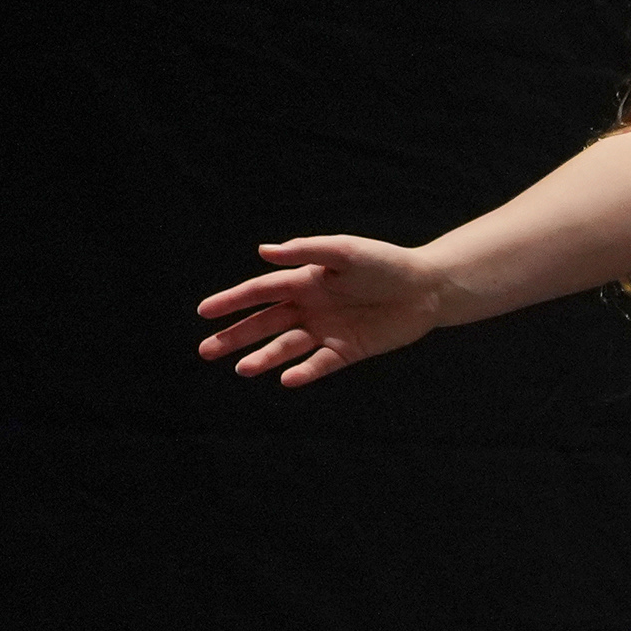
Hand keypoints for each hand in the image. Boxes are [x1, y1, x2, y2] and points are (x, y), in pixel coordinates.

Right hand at [198, 235, 444, 385]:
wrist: (427, 288)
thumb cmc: (385, 263)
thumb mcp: (345, 251)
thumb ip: (306, 251)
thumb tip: (264, 252)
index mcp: (304, 280)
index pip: (260, 292)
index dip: (231, 301)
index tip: (203, 312)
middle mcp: (310, 307)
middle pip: (265, 324)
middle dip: (235, 336)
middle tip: (205, 351)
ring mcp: (327, 331)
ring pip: (287, 347)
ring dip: (264, 357)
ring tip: (241, 369)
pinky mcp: (348, 350)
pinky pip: (320, 364)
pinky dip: (304, 372)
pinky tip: (286, 379)